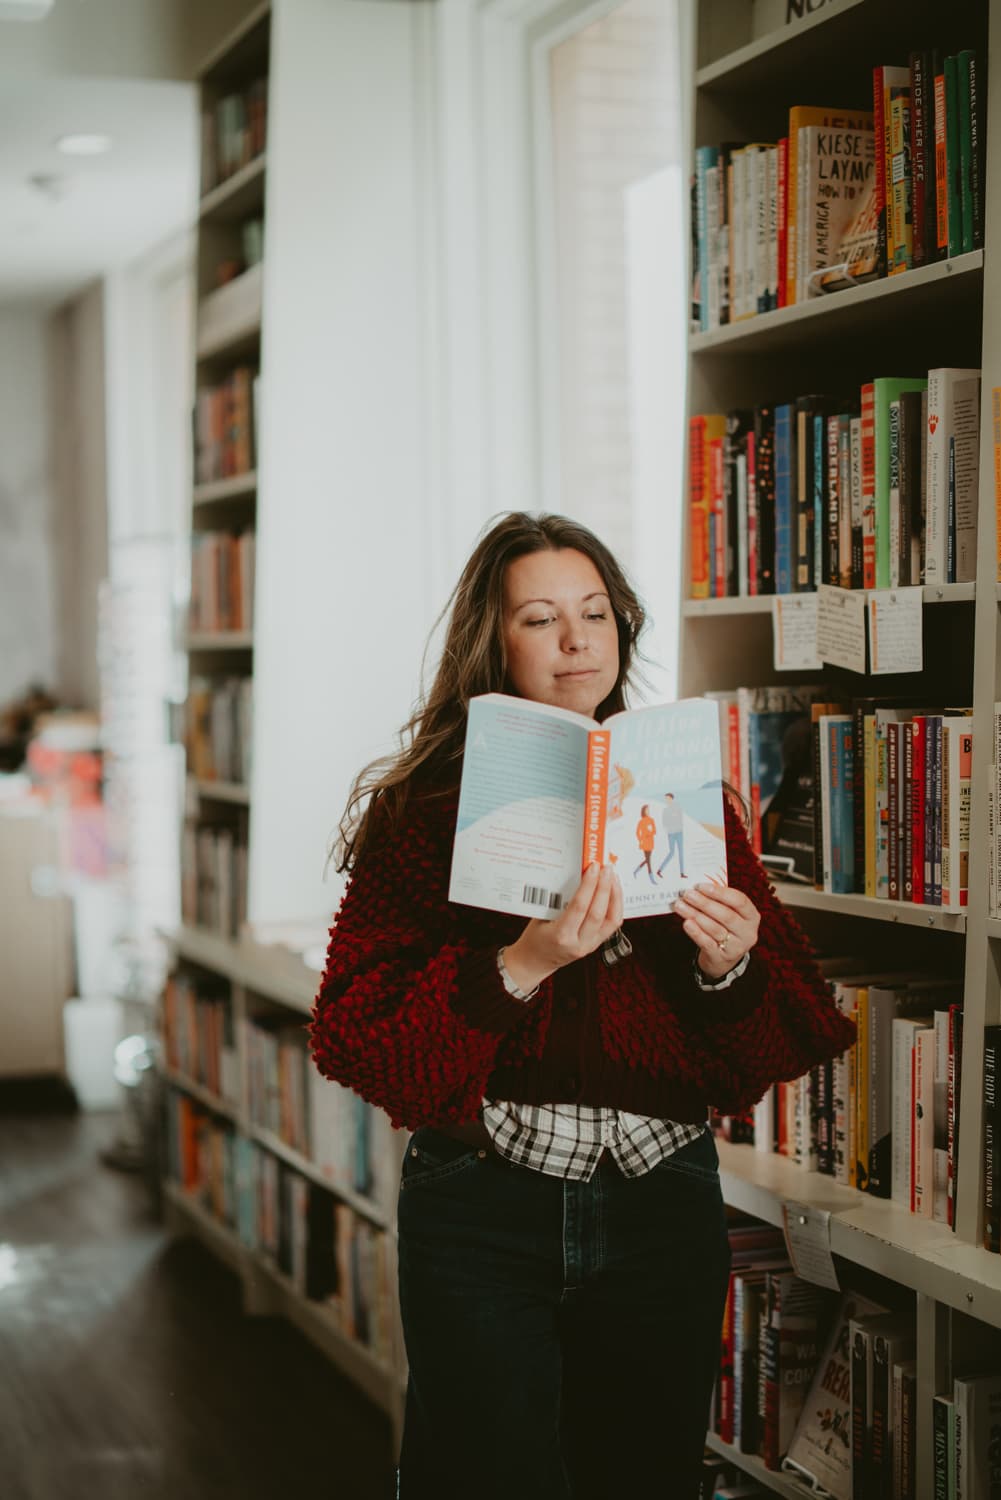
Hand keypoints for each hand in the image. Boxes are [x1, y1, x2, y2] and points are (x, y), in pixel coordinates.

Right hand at [503, 863, 622, 993]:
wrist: (535, 962)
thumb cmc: (534, 937)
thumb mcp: (540, 916)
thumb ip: (558, 899)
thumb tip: (576, 873)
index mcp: (560, 936)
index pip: (579, 907)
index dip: (589, 885)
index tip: (593, 867)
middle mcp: (578, 943)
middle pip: (598, 913)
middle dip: (604, 887)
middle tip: (606, 867)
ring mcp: (590, 946)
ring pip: (612, 920)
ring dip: (615, 895)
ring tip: (612, 877)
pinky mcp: (596, 945)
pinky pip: (612, 924)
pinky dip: (615, 906)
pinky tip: (613, 892)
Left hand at [674, 883, 759, 981]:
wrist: (723, 959)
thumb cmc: (725, 928)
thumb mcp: (729, 913)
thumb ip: (718, 901)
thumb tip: (696, 888)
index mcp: (751, 916)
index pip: (740, 901)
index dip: (720, 892)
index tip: (700, 886)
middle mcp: (747, 932)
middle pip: (726, 915)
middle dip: (704, 903)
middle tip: (687, 894)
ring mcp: (736, 947)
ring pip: (715, 929)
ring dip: (696, 915)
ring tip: (681, 906)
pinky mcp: (721, 958)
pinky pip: (707, 943)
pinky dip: (696, 932)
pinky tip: (686, 923)